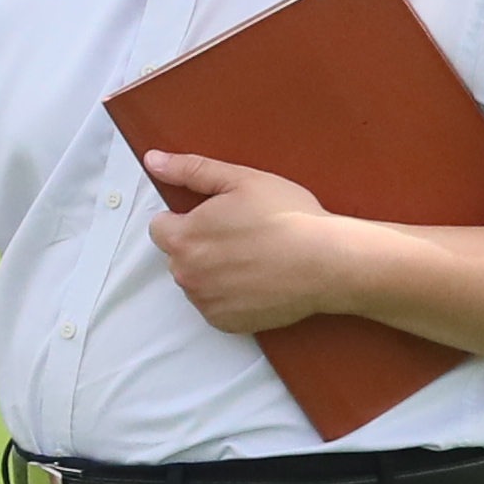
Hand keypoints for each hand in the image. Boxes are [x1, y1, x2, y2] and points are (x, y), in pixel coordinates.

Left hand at [141, 149, 365, 333]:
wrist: (329, 261)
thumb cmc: (288, 218)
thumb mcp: (240, 180)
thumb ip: (191, 170)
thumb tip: (154, 161)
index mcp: (183, 238)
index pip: (160, 227)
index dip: (186, 219)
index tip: (216, 218)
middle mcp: (186, 274)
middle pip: (179, 256)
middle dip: (200, 246)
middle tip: (241, 237)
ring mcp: (205, 301)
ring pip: (197, 282)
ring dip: (213, 272)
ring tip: (253, 259)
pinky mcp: (225, 322)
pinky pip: (215, 307)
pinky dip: (230, 297)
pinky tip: (257, 281)